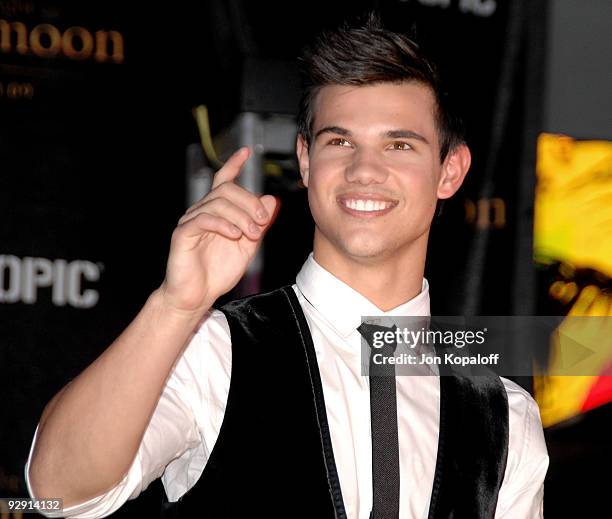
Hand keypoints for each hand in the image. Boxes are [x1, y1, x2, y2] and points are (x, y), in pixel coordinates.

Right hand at [159, 147, 277, 314]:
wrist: (197, 296)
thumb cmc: (218, 272)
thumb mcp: (247, 247)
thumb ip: (258, 224)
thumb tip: (271, 200)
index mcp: (217, 212)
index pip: (223, 181)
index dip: (233, 165)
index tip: (246, 152)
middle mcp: (202, 212)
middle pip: (226, 190)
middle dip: (250, 202)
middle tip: (263, 221)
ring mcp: (191, 221)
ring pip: (218, 203)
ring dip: (241, 216)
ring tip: (253, 234)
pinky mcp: (183, 234)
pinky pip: (203, 219)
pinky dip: (223, 224)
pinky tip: (235, 234)